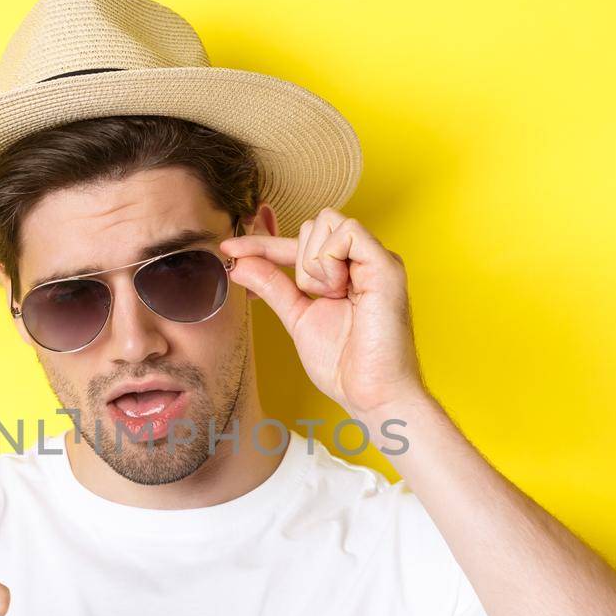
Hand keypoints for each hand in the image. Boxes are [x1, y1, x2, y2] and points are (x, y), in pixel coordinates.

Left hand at [220, 207, 426, 417]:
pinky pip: (347, 231)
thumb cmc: (343, 365)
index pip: (299, 243)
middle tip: (317, 297)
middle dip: (300, 260)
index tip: (229, 247)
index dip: (262, 243)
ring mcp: (377, 260)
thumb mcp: (298, 317)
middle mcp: (363, 260)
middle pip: (314, 223)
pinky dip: (329, 260)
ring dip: (314, 263)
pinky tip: (339, 290)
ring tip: (333, 297)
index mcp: (346, 271)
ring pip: (327, 220)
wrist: (370, 395)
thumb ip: (273, 286)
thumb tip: (239, 262)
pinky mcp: (387, 265)